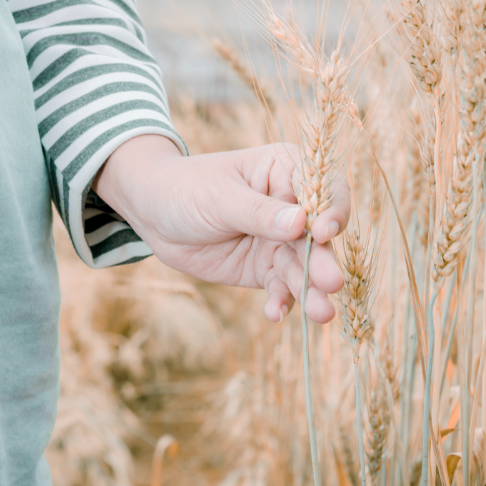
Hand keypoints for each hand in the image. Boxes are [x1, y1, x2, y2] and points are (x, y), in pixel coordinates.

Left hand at [92, 135, 348, 322]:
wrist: (153, 213)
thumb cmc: (187, 189)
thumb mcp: (220, 197)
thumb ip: (259, 213)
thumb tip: (302, 223)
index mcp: (287, 171)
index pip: (324, 190)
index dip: (332, 211)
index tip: (323, 233)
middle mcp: (293, 207)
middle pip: (317, 236)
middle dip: (323, 260)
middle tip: (332, 283)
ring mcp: (280, 241)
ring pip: (303, 267)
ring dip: (311, 290)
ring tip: (321, 314)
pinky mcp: (265, 268)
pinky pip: (280, 287)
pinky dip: (281, 301)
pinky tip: (276, 314)